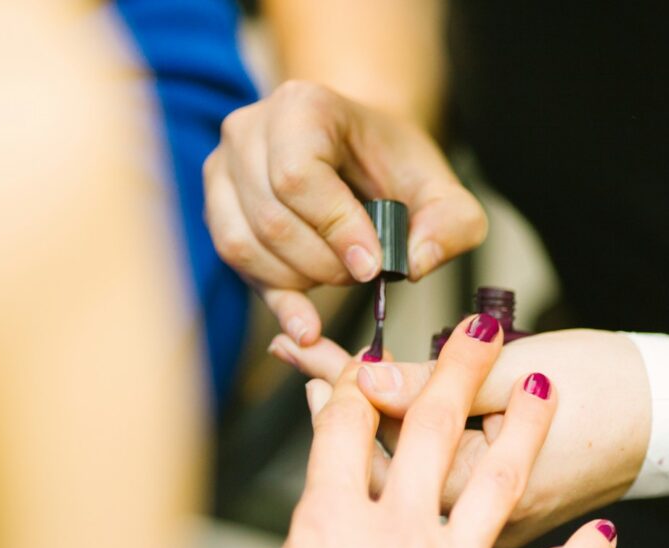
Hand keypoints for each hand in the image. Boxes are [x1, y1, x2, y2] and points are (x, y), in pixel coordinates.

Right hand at [203, 81, 486, 345]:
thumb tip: (414, 263)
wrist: (360, 154)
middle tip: (362, 274)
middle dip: (323, 263)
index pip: (299, 176)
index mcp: (302, 106)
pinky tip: (307, 321)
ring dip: (298, 280)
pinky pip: (235, 261)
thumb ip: (451, 225)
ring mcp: (223, 168)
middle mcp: (249, 129)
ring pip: (244, 244)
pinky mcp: (217, 207)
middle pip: (272, 218)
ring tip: (339, 275)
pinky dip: (274, 295)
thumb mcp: (442, 191)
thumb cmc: (395, 167)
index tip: (371, 264)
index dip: (336, 229)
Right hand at [213, 317, 617, 547]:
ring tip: (544, 390)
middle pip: (430, 432)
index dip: (354, 387)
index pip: (341, 434)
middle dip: (457, 371)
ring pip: (496, 483)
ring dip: (524, 431)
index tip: (368, 361)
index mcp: (328, 529)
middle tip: (480, 329)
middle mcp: (397, 538)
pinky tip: (605, 536)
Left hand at [269, 328, 649, 547]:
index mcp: (478, 487)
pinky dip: (412, 438)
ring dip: (370, 418)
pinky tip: (390, 410)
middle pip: (385, 453)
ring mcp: (487, 521)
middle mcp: (476, 518)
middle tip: (297, 353)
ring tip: (328, 377)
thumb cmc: (612, 392)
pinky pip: (439, 476)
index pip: (387, 431)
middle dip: (339, 398)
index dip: (341, 380)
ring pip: (410, 468)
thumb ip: (441, 384)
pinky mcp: (500, 512)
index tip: (305, 346)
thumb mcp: (523, 373)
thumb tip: (369, 380)